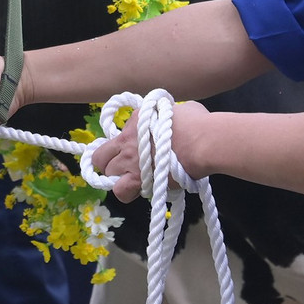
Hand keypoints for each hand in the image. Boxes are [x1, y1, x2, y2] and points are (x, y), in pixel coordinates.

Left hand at [91, 100, 212, 202]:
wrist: (202, 142)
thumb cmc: (197, 124)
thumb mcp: (178, 110)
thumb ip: (168, 117)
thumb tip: (175, 120)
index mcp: (136, 120)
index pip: (116, 136)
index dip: (123, 146)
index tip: (134, 150)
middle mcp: (127, 140)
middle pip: (102, 156)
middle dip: (112, 162)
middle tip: (128, 167)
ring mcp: (131, 161)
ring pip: (108, 175)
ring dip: (119, 179)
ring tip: (133, 181)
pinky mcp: (139, 180)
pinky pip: (122, 192)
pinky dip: (127, 193)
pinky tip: (139, 190)